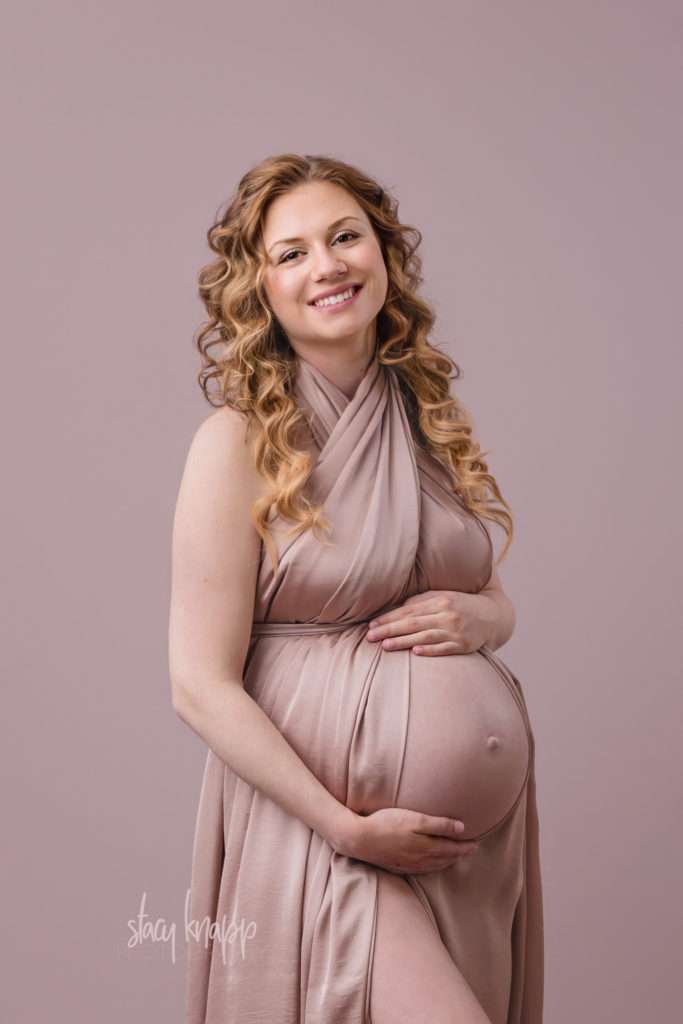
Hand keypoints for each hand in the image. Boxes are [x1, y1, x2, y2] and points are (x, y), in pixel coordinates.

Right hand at [336, 807, 479, 874]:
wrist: (360, 839)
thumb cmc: (387, 823)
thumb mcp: (415, 819)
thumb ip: (439, 824)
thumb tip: (462, 829)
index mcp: (427, 847)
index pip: (452, 848)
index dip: (465, 846)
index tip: (476, 843)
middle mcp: (420, 859)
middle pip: (445, 858)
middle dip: (459, 855)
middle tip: (470, 850)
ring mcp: (409, 864)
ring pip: (435, 866)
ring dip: (447, 862)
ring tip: (455, 857)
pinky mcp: (399, 866)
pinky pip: (422, 870)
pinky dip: (433, 867)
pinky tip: (431, 864)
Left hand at [365, 590, 497, 655]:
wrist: (493, 616)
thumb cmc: (461, 605)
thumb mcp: (443, 596)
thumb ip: (421, 602)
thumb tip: (397, 609)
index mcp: (439, 600)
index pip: (408, 611)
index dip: (388, 618)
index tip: (371, 625)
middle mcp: (447, 614)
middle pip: (413, 623)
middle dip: (390, 630)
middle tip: (370, 637)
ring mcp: (456, 630)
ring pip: (425, 636)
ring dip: (404, 641)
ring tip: (385, 646)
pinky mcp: (464, 645)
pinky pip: (444, 649)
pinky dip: (430, 651)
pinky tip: (415, 653)